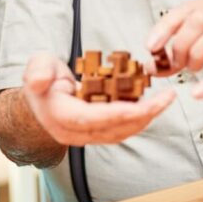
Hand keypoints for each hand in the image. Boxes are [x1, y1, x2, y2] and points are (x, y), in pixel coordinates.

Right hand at [21, 52, 176, 145]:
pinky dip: (139, 118)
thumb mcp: (37, 65)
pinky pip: (121, 129)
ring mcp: (86, 136)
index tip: (142, 105)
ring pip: (121, 132)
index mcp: (60, 116)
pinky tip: (154, 104)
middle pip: (113, 129)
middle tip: (166, 98)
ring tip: (166, 100)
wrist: (39, 97)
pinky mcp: (97, 133)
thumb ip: (38, 71)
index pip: (92, 118)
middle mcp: (74, 132)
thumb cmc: (41, 78)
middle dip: (143, 115)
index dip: (118, 113)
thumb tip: (39, 80)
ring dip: (146, 118)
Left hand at [145, 0, 202, 97]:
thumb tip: (151, 67)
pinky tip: (199, 93)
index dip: (163, 29)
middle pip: (197, 21)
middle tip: (178, 64)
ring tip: (193, 69)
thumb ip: (178, 54)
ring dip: (197, 55)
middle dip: (181, 45)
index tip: (150, 48)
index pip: (182, 12)